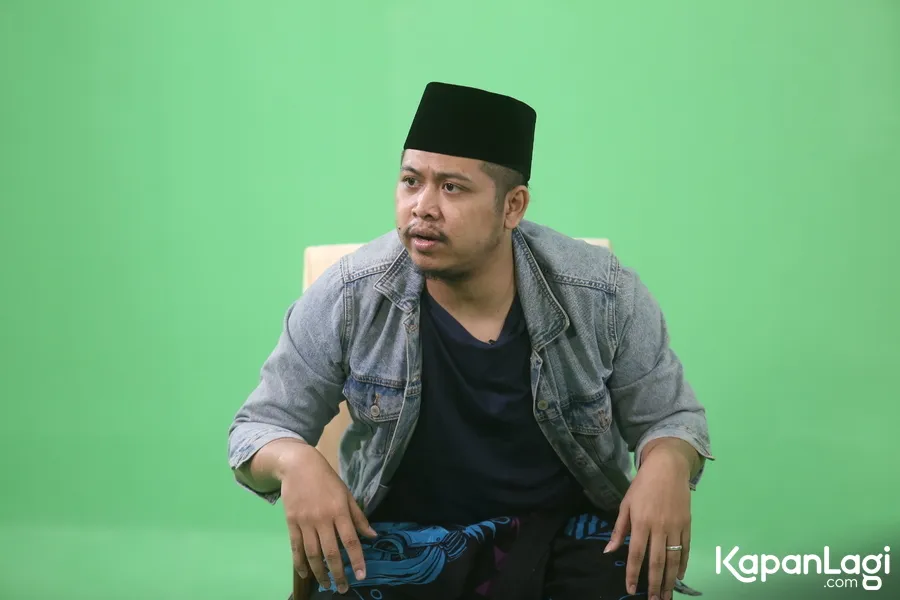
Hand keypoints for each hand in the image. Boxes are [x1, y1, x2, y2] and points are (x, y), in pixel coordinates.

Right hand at [279, 447, 377, 593]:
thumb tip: (372, 536)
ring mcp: (305, 522)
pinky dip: (300, 563)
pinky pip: (296, 547)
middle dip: (338, 573)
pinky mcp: (291, 523)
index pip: (350, 541)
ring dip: (320, 572)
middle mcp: (322, 519)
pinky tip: (305, 574)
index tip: (362, 575)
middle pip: (330, 552)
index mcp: (339, 511)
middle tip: (343, 588)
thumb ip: (358, 517)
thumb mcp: (347, 494)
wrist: (299, 466)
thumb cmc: (327, 480)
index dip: (357, 560)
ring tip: (327, 585)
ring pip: (312, 553)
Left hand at [604, 448, 692, 599]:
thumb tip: (609, 550)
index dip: (632, 573)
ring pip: (673, 559)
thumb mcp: (625, 503)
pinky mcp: (687, 524)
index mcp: (640, 521)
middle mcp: (659, 527)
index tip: (630, 589)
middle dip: (654, 583)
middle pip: (656, 561)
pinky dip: (683, 564)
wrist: (668, 467)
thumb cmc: (642, 485)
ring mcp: (675, 526)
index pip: (636, 553)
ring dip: (669, 580)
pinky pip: (685, 548)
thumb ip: (619, 529)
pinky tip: (679, 576)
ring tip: (666, 596)